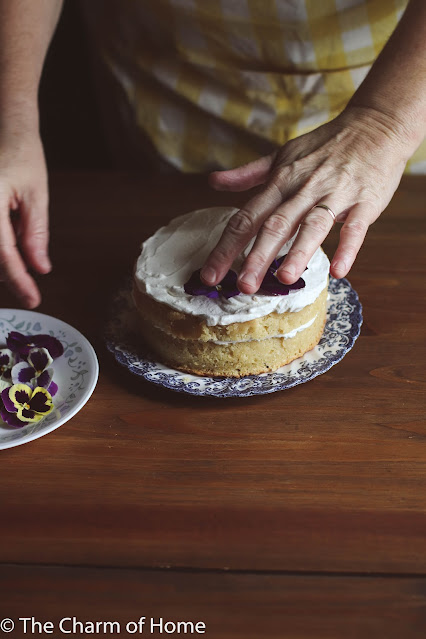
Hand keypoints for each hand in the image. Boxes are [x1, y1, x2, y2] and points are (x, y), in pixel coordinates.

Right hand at [0, 129, 49, 307]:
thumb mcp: (36, 196)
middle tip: (27, 286)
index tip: (33, 299)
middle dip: (8, 273)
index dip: (19, 279)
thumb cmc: (23, 157)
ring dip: (0, 262)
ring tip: (19, 266)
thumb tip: (40, 268)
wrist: (7, 132)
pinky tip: (9, 251)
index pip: (3, 252)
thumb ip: (36, 234)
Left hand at [201, 105, 408, 293]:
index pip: (246, 217)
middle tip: (243, 286)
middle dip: (257, 256)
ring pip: (313, 225)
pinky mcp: (365, 201)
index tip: (209, 274)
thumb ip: (248, 173)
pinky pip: (356, 227)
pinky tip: (340, 271)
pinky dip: (348, 248)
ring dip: (299, 251)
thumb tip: (212, 181)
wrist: (375, 126)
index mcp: (280, 181)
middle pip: (276, 225)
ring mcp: (335, 194)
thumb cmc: (324, 145)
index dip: (226, 246)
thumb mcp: (282, 155)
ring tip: (285, 279)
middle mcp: (303, 188)